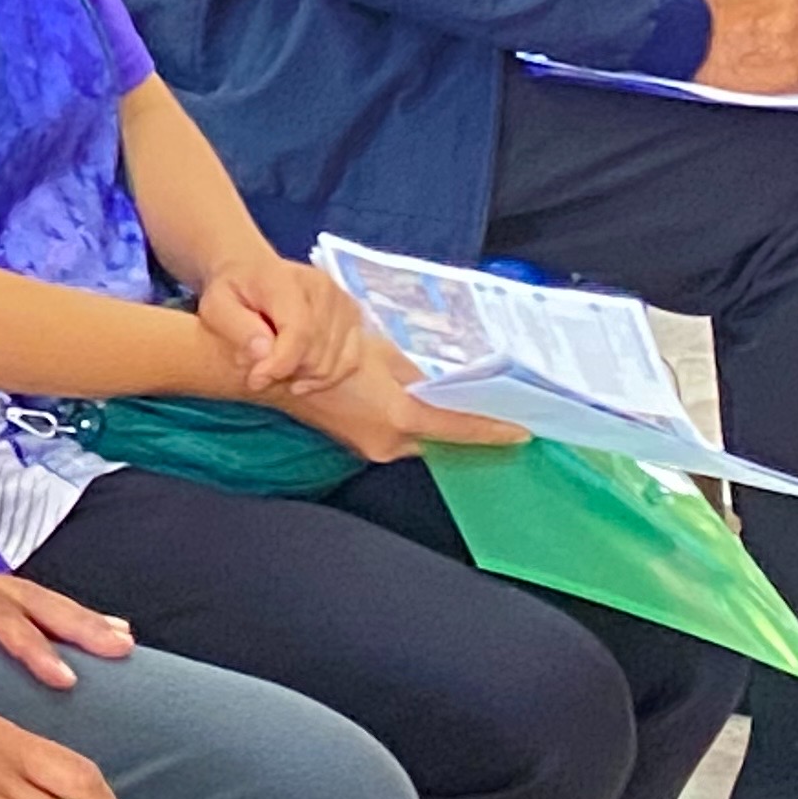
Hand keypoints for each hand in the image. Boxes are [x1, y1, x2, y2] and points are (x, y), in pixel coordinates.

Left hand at [0, 510, 133, 688]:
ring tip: (120, 636)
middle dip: (78, 624)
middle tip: (123, 647)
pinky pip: (14, 599)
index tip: (64, 677)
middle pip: (31, 599)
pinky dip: (46, 614)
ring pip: (30, 596)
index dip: (31, 647)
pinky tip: (67, 628)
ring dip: (74, 616)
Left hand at [191, 254, 366, 396]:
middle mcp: (322, 287)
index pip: (298, 330)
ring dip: (304, 377)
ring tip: (277, 371)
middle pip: (317, 352)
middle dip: (287, 373)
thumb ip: (237, 327)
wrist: (252, 271)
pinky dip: (326, 378)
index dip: (279, 364)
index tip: (255, 380)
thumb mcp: (216, 306)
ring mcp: (343, 301)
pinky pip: (350, 362)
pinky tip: (300, 379)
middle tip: (260, 373)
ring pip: (333, 362)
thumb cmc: (232, 291)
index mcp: (286, 280)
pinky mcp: (353, 317)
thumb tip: (264, 352)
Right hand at [281, 344, 525, 462]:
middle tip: (500, 414)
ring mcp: (373, 447)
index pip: (457, 427)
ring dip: (440, 426)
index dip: (491, 429)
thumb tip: (441, 383)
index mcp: (399, 417)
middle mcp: (389, 442)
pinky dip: (418, 425)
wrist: (275, 368)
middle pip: (440, 439)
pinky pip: (402, 437)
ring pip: (421, 439)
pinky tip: (427, 407)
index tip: (522, 431)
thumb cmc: (324, 352)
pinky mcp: (361, 443)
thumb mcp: (380, 351)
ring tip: (468, 407)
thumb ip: (415, 372)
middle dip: (468, 428)